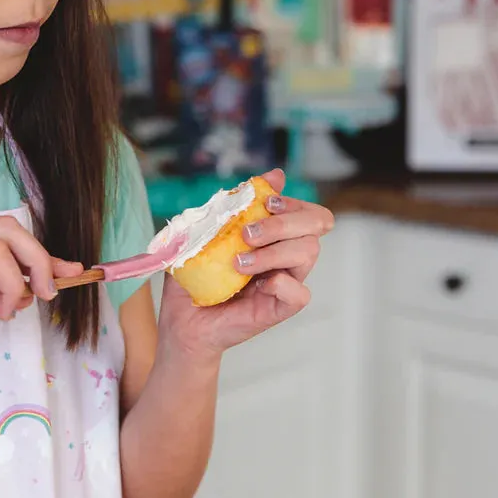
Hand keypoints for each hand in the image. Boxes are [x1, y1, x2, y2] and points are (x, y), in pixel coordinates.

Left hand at [157, 169, 334, 359]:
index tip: (265, 202)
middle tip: (247, 234)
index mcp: (273, 237)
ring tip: (238, 263)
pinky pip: (300, 293)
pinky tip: (256, 286)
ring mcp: (285, 282)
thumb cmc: (193, 277)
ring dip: (272, 252)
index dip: (294, 202)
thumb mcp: (204, 234)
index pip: (307, 211)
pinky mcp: (279, 308)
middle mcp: (285, 257)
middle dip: (284, 222)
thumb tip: (275, 175)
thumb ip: (233, 205)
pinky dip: (280, 283)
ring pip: (308, 252)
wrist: (181, 321)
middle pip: (316, 225)